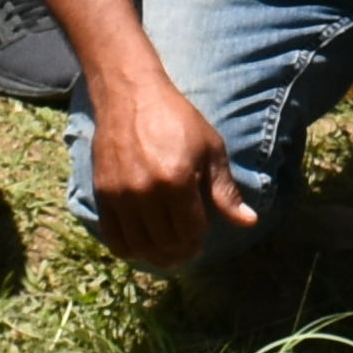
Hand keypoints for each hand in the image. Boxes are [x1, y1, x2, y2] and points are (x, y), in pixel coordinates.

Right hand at [85, 59, 259, 266]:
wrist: (130, 96)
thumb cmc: (177, 120)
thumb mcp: (210, 149)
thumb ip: (225, 190)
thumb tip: (249, 222)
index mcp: (177, 180)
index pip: (191, 230)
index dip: (199, 236)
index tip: (202, 230)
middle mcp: (146, 192)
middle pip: (166, 242)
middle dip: (181, 250)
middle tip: (188, 247)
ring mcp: (120, 195)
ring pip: (140, 246)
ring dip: (157, 255)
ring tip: (168, 251)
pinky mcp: (102, 194)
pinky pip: (114, 237)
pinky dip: (129, 249)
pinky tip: (142, 246)